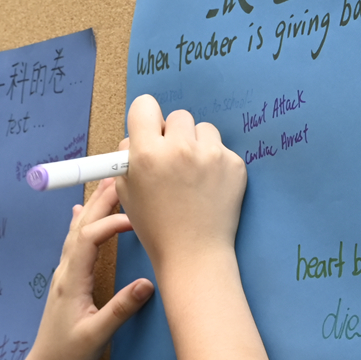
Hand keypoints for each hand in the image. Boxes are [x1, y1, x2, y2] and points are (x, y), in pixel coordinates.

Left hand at [18, 177, 154, 359]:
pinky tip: (80, 210)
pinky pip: (74, 241)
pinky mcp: (68, 279)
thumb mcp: (97, 336)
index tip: (135, 219)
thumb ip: (121, 310)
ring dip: (94, 205)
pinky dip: (82, 221)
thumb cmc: (69, 355)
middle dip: (102, 200)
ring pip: (77, 230)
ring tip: (110, 183)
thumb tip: (147, 285)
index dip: (110, 223)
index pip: (89, 239)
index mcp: (72, 281)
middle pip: (81, 226)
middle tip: (122, 176)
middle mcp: (65, 271)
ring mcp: (65, 273)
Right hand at [114, 94, 246, 274]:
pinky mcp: (234, 164)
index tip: (151, 131)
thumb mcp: (127, 193)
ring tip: (193, 176)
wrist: (193, 254)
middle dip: (174, 135)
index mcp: (147, 154)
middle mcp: (179, 149)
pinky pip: (221, 148)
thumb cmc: (156, 227)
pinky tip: (208, 187)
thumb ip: (128, 158)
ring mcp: (210, 155)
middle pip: (177, 116)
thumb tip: (136, 135)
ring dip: (197, 145)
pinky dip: (215, 163)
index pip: (145, 105)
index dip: (146, 118)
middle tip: (173, 161)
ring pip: (203, 129)